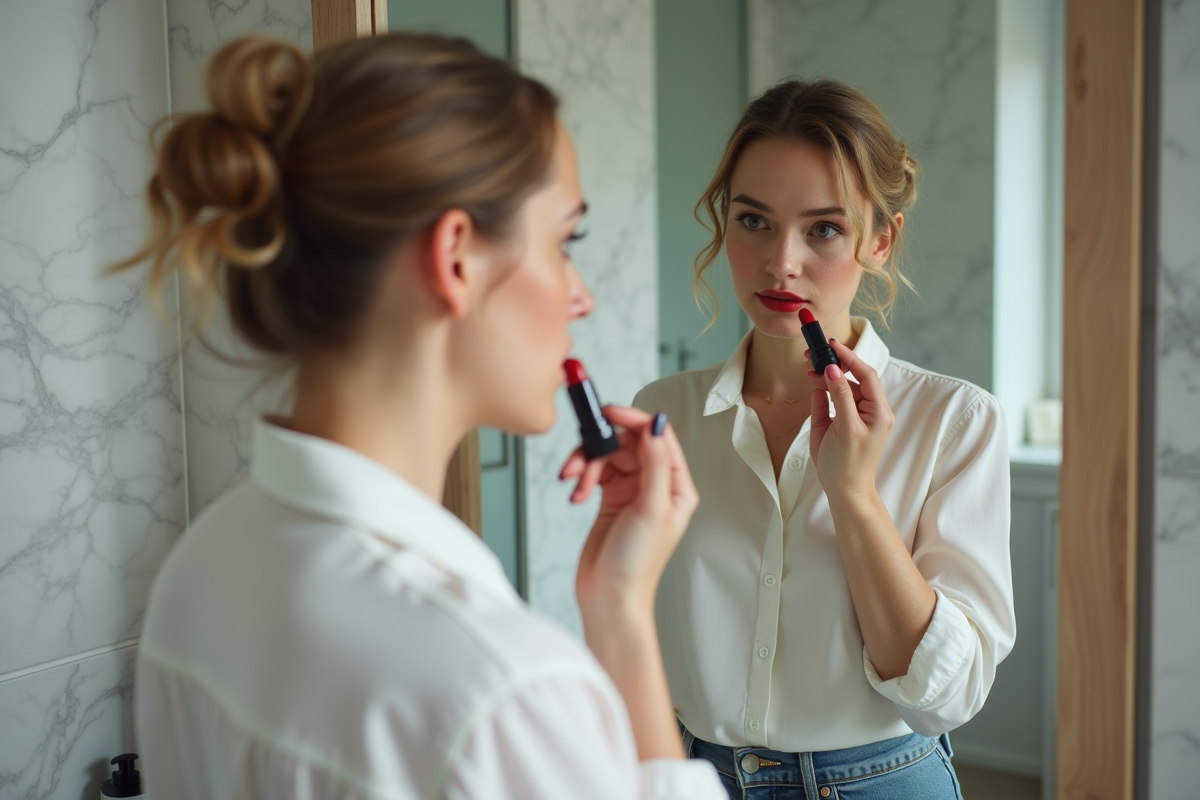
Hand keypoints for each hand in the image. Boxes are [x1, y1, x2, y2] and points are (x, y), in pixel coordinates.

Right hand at [559, 406, 697, 611]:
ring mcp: (632, 491)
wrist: (609, 596)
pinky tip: (576, 494)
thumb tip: (656, 426)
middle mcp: (656, 485)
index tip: (609, 412)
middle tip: (581, 456)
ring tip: (575, 482)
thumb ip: (655, 463)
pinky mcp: (610, 499)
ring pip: (607, 455)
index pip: (658, 436)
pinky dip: (582, 477)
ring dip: (586, 463)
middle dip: (600, 446)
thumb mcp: (651, 508)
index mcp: (676, 485)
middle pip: (627, 443)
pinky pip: (595, 472)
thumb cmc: (637, 563)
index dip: (633, 419)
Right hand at [805, 339, 894, 501]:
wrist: (843, 491)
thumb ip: (839, 395)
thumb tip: (833, 368)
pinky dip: (822, 390)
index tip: (832, 345)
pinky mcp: (839, 421)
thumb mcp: (845, 427)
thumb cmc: (849, 464)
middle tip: (815, 352)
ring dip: (826, 376)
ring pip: (841, 387)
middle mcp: (869, 410)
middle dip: (835, 364)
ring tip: (809, 369)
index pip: (866, 375)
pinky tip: (813, 384)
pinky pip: (832, 399)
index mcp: (878, 411)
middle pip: (853, 377)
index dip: (850, 358)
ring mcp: (854, 415)